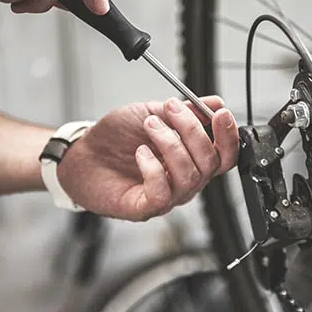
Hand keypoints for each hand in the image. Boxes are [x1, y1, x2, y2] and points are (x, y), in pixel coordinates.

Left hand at [59, 96, 238, 220]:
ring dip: (170, 144)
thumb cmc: (115, 138)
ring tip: (149, 125)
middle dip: (192, 130)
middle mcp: (184, 180)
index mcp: (191, 158)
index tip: (220, 113)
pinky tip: (140, 153)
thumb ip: (183, 110)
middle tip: (170, 109)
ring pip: (189, 176)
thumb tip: (214, 103)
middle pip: (210, 163)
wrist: (82, 154)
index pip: (224, 155)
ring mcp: (167, 195)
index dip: (228, 136)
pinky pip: (163, 194)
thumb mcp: (151, 113)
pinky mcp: (146, 208)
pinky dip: (153, 169)